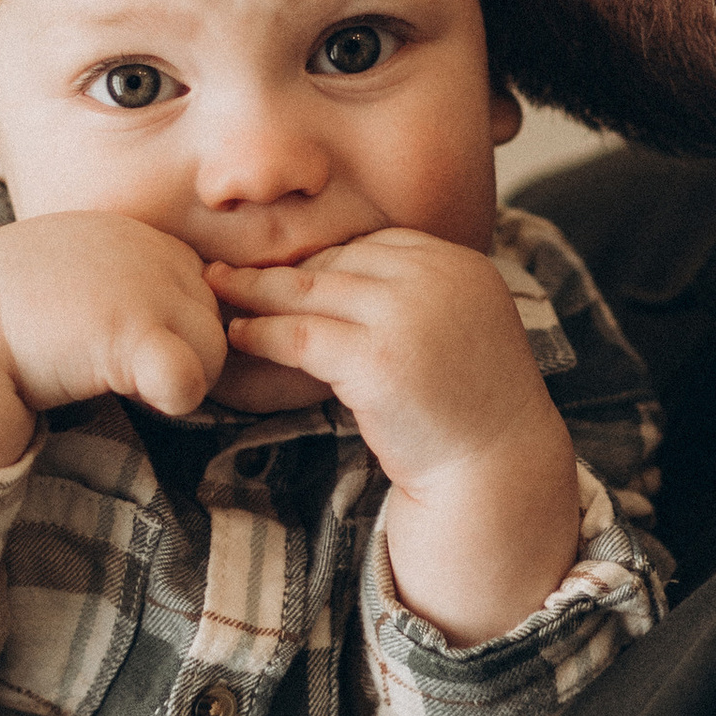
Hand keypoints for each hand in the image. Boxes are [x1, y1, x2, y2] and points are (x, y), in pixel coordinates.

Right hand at [0, 214, 227, 469]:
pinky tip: (126, 396)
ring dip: (170, 382)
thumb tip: (163, 347)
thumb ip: (116, 294)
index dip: (169, 335)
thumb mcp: (63, 287)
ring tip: (104, 380)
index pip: (197, 291)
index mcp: (125, 231)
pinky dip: (175, 397)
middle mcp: (143, 246)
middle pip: (213, 321)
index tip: (113, 353)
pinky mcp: (133, 329)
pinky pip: (191, 377)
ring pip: (211, 354)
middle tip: (108, 372)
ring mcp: (142, 283)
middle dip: (176, 358)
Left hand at [210, 231, 581, 642]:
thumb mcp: (457, 333)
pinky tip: (237, 336)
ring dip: (257, 291)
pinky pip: (301, 335)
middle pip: (340, 260)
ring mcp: (409, 317)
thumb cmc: (470, 411)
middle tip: (229, 270)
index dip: (326, 259)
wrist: (497, 471)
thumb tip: (346, 278)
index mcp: (462, 265)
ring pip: (312, 291)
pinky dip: (262, 333)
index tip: (287, 272)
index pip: (377, 243)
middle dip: (285, 268)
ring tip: (217, 290)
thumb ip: (418, 298)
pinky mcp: (378, 361)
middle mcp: (439, 279)